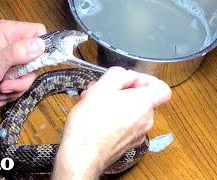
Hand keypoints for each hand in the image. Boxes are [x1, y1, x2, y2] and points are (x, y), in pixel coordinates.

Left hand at [0, 20, 45, 106]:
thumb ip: (17, 53)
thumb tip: (40, 45)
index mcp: (8, 32)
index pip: (38, 32)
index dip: (41, 49)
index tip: (33, 67)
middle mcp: (11, 41)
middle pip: (35, 59)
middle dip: (23, 78)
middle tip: (7, 87)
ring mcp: (10, 55)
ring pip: (27, 73)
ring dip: (15, 88)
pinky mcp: (8, 67)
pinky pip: (18, 80)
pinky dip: (10, 91)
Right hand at [53, 67, 170, 178]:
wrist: (82, 155)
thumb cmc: (90, 124)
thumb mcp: (101, 87)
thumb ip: (119, 74)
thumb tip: (126, 75)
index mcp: (144, 103)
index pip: (161, 87)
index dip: (145, 79)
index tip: (127, 80)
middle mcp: (146, 120)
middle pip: (141, 97)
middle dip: (120, 90)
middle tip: (101, 89)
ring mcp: (138, 133)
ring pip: (130, 110)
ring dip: (114, 102)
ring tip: (93, 102)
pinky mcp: (128, 142)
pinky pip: (125, 123)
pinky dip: (114, 116)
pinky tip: (96, 116)